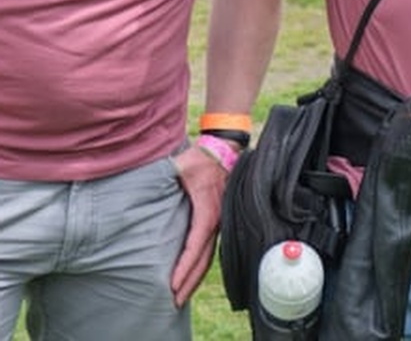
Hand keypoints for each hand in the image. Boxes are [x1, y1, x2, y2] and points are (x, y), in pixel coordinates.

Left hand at [170, 143, 227, 305]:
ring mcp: (219, 220)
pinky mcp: (218, 220)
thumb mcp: (182, 164)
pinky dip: (200, 265)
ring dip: (195, 277)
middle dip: (190, 281)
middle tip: (174, 301)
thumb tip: (145, 179)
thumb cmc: (200, 158)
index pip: (196, 243)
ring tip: (181, 296)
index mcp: (208, 208)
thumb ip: (167, 172)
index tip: (173, 283)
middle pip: (204, 257)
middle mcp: (217, 218)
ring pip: (208, 256)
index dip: (185, 265)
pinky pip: (209, 248)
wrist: (223, 150)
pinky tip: (191, 275)